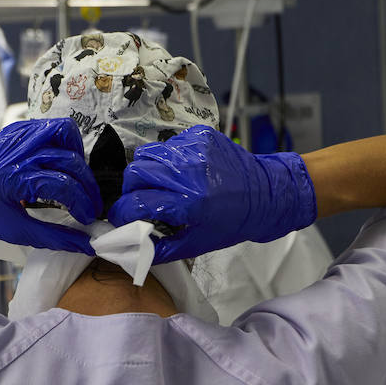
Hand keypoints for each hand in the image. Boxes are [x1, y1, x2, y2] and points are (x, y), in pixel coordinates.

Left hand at [0, 119, 101, 252]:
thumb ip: (53, 237)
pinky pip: (52, 127)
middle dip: (86, 186)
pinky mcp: (17, 128)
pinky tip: (61, 165)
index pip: (64, 185)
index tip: (88, 219)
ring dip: (78, 158)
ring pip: (66, 133)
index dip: (83, 205)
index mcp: (13, 177)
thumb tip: (85, 244)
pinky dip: (64, 144)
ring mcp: (18, 134)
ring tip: (77, 182)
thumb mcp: (14, 230)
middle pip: (71, 160)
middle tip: (89, 206)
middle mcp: (18, 150)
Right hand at [107, 125, 316, 262]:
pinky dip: (168, 159)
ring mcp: (195, 149)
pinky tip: (182, 171)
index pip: (136, 202)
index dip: (121, 212)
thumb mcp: (196, 244)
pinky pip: (168, 144)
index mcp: (189, 203)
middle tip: (140, 199)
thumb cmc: (231, 222)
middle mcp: (190, 173)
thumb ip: (159, 248)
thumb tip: (126, 248)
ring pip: (148, 154)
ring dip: (147, 171)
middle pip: (135, 172)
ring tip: (161, 184)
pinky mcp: (201, 135)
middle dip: (131, 189)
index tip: (120, 217)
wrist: (265, 194)